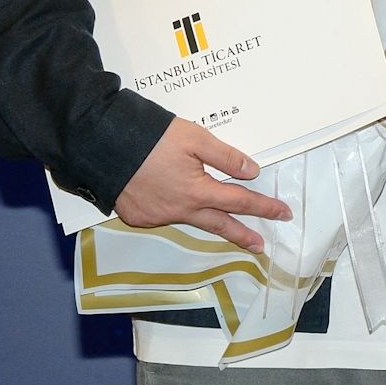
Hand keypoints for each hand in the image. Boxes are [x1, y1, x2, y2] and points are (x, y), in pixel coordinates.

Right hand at [113, 117, 292, 252]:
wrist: (103, 146)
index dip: (264, 206)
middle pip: (219, 225)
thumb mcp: (195, 139)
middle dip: (242, 235)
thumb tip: (252, 172)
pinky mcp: (139, 215)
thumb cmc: (151, 138)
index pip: (239, 202)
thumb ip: (226, 157)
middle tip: (259, 246)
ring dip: (213, 226)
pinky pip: (166, 217)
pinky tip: (181, 207)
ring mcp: (157, 215)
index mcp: (197, 192)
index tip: (283, 213)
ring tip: (229, 229)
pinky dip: (179, 213)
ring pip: (192, 222)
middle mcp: (179, 210)